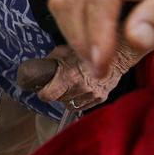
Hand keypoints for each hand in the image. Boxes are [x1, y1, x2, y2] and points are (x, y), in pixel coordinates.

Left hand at [17, 41, 143, 111]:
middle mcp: (80, 88)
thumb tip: (36, 68)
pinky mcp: (101, 98)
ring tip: (70, 85)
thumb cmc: (88, 49)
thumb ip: (51, 61)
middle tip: (57, 83)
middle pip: (58, 100)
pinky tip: (81, 89)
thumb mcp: (63, 50)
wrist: (116, 54)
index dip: (43, 92)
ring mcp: (92, 95)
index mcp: (69, 76)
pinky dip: (80, 99)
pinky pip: (84, 105)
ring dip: (68, 97)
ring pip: (70, 105)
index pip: (47, 95)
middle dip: (55, 93)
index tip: (42, 88)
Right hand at [48, 0, 153, 77]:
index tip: (102, 66)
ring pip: (63, 2)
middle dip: (84, 39)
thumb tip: (135, 40)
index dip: (98, 32)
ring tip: (95, 62)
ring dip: (74, 35)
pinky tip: (88, 45)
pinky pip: (63, 2)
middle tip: (100, 71)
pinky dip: (71, 27)